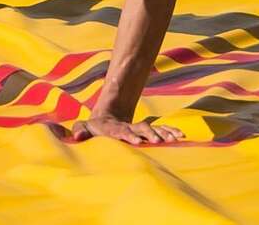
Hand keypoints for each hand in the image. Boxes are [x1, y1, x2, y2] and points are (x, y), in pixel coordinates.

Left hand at [63, 115, 183, 144]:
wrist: (108, 117)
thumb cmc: (94, 128)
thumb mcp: (84, 127)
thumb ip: (79, 129)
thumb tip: (77, 134)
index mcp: (114, 128)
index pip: (122, 131)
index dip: (128, 135)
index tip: (136, 141)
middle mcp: (129, 127)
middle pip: (141, 128)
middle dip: (149, 134)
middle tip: (158, 141)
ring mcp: (138, 128)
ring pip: (153, 129)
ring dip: (163, 133)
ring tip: (175, 138)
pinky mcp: (146, 131)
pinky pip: (160, 130)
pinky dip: (170, 132)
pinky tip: (181, 135)